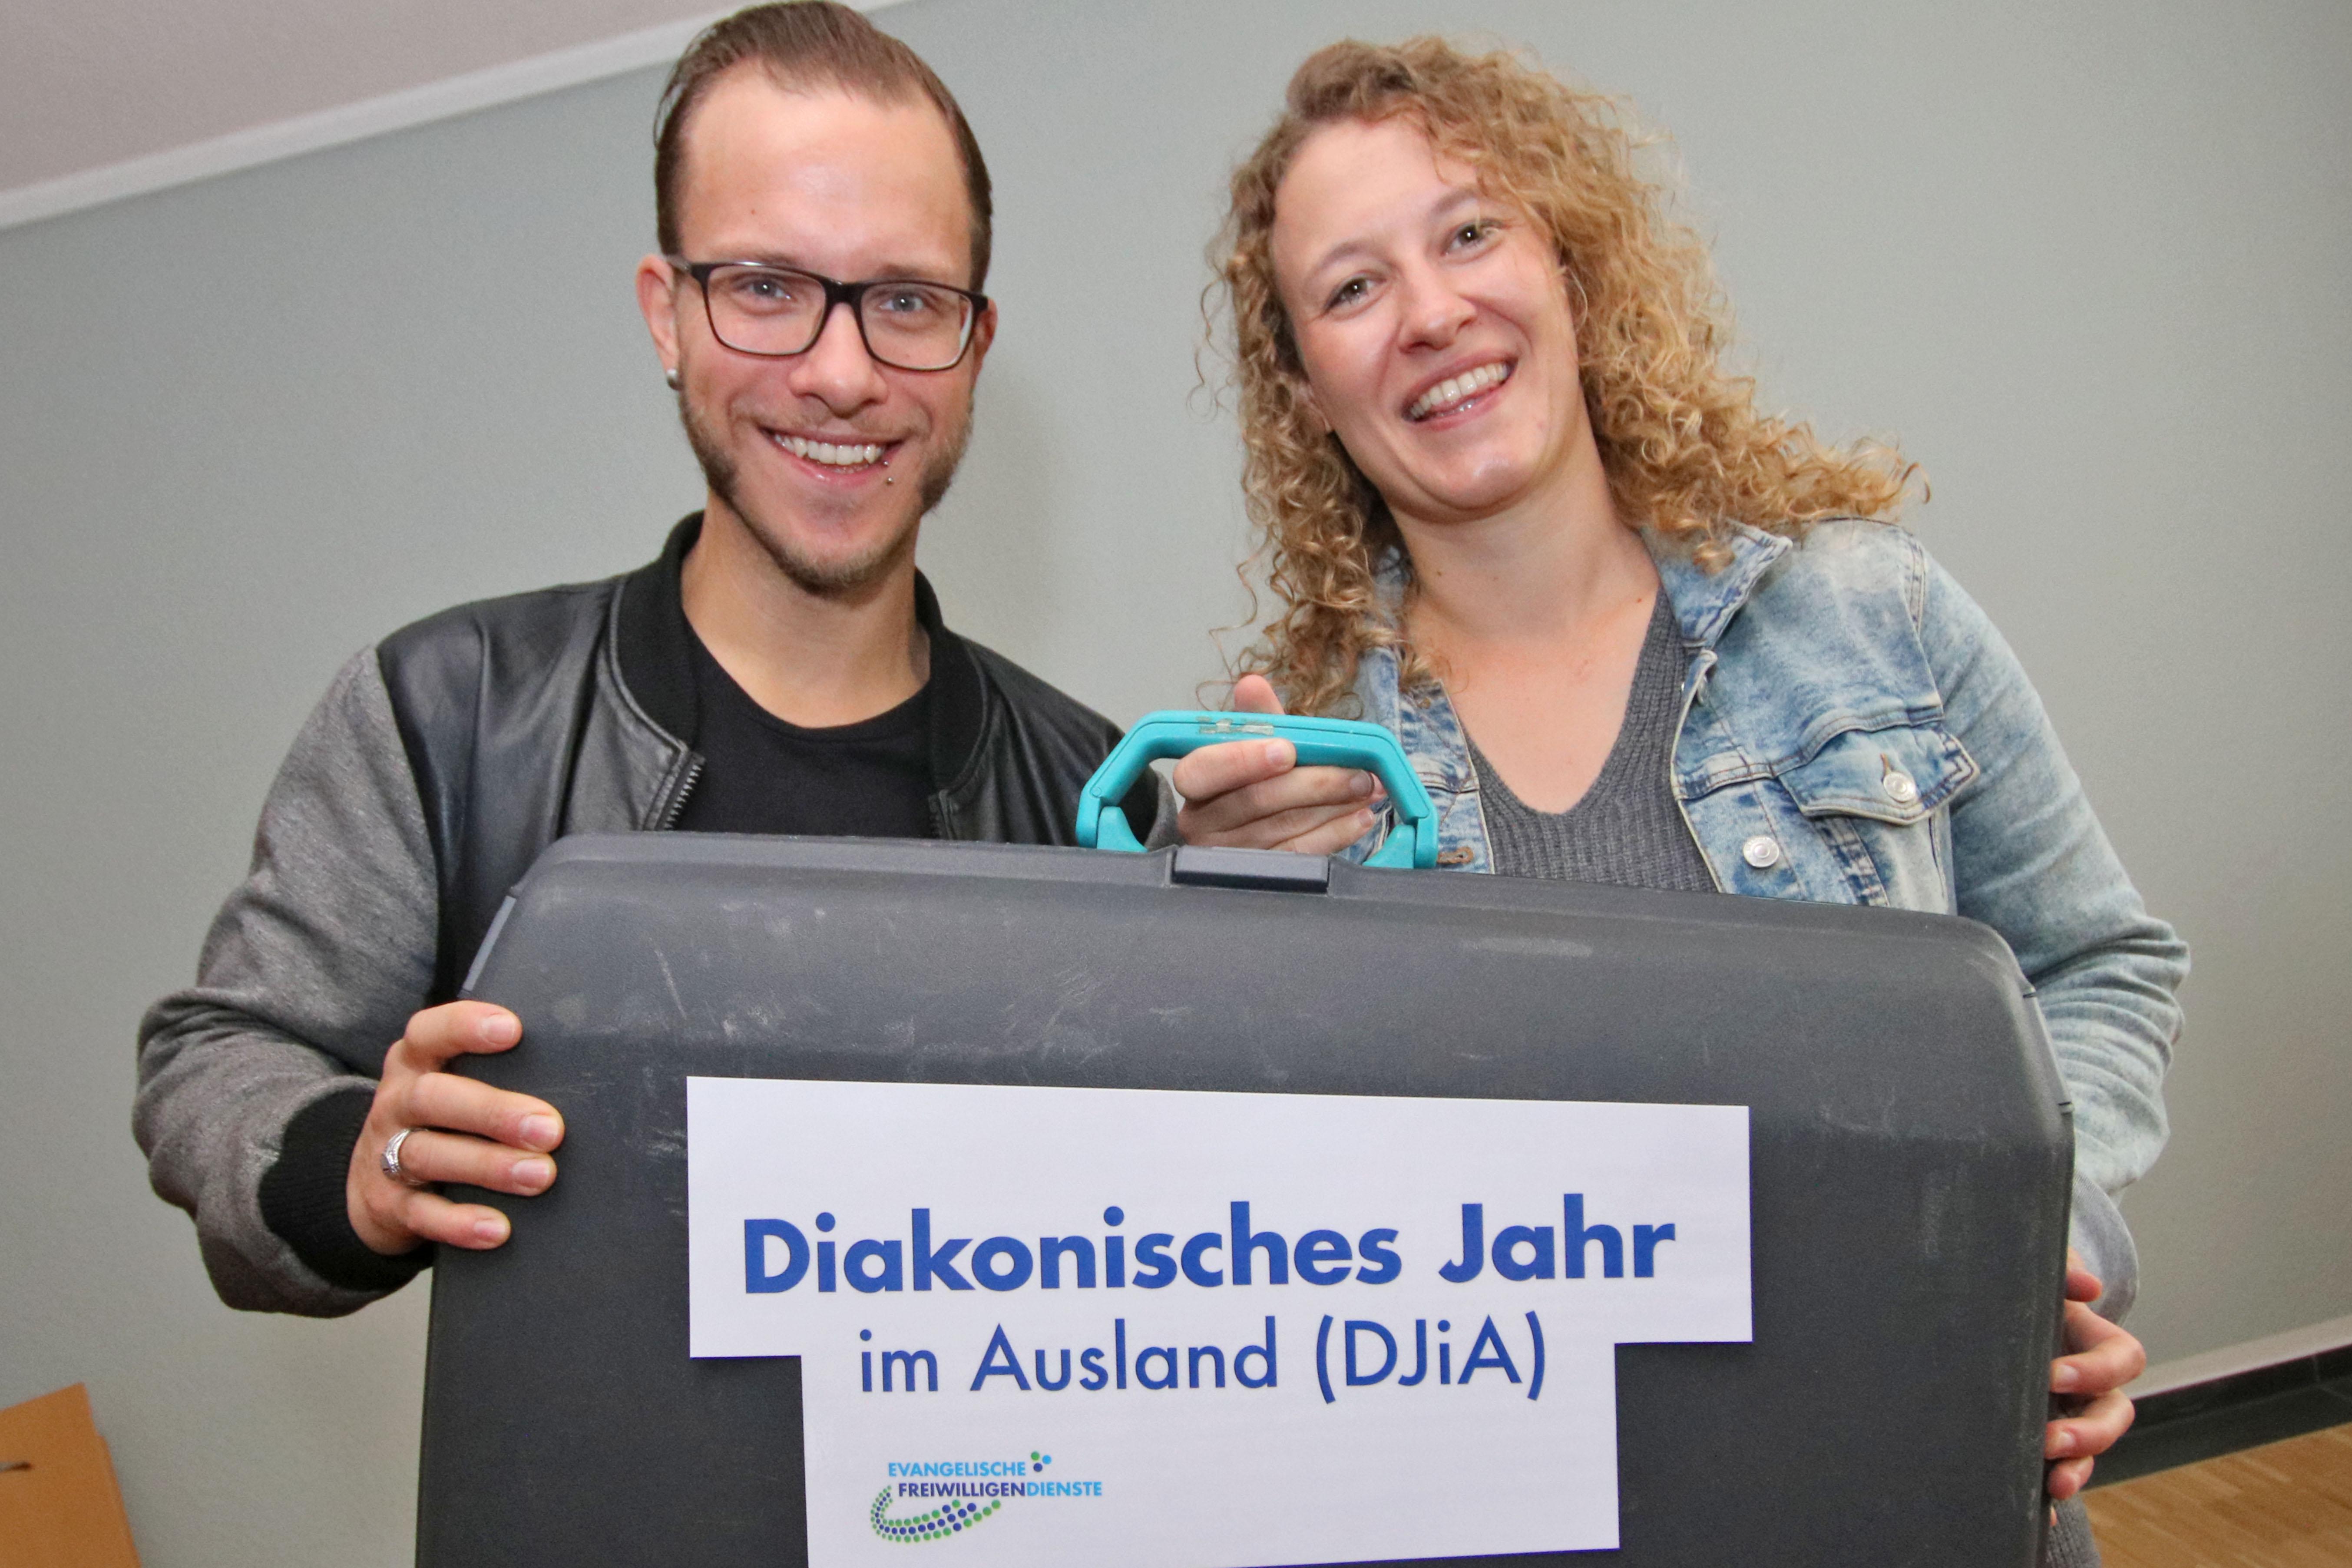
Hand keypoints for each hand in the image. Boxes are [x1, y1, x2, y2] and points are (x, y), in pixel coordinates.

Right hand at [346, 1001, 564, 1254]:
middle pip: (433, 1098)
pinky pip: (422, 1214)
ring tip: (540, 1176)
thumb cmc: (440, 1120)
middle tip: (549, 1128)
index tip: (512, 1030)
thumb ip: (499, 1072)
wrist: (371, 1183)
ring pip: (427, 1155)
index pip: (429, 1032)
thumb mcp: (453, 1083)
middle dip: (494, 1111)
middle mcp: (396, 1104)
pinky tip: (498, 1228)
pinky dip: (460, 1223)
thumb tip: (580, 1073)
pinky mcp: (388, 1206)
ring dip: (488, 1166)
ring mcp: (386, 1155)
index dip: (465, 1027)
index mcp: (416, 1063)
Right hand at [1173, 675, 1385, 854]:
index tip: (1286, 749)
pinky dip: (1336, 834)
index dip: (1243, 759)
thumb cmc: (1255, 780)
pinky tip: (1360, 817)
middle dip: (1315, 783)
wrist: (1257, 828)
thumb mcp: (1256, 746)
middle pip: (1255, 800)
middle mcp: (1202, 823)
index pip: (1202, 769)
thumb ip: (1257, 717)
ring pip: (1284, 829)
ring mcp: (1229, 855)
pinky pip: (1300, 856)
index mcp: (1194, 782)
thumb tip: (1251, 684)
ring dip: (1334, 806)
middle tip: (1359, 772)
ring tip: (1370, 789)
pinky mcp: (1260, 878)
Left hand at [2045, 1248, 2144, 1500]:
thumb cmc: (2021, 1282)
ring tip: (2055, 1485)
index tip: (2054, 1375)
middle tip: (2051, 1440)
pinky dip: (2047, 1496)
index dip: (2096, 1371)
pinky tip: (2037, 1515)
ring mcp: (2070, 1413)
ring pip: (2091, 1449)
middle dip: (2089, 1433)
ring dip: (2078, 1468)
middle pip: (2112, 1415)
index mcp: (2095, 1339)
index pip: (2122, 1359)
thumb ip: (2062, 1273)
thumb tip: (2089, 1286)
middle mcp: (2090, 1383)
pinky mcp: (2044, 1437)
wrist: (1988, 1301)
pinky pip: (2056, 1470)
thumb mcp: (2041, 1272)